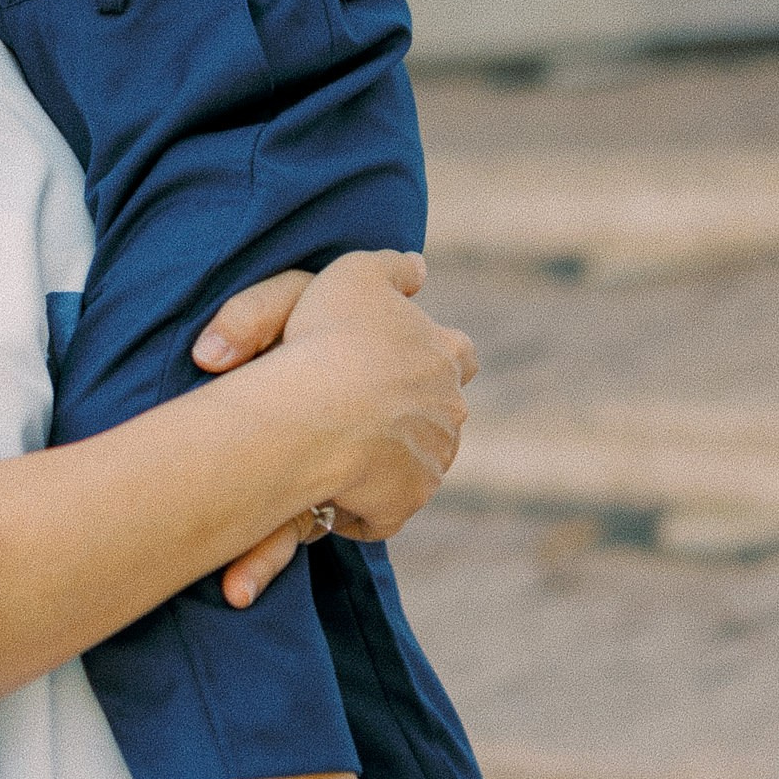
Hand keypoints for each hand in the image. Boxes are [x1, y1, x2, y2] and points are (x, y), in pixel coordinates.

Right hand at [193, 255, 474, 596]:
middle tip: (362, 411)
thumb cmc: (333, 337)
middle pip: (440, 415)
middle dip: (411, 415)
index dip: (436, 356)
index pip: (460, 355)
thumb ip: (392, 267)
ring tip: (338, 452)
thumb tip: (420, 268)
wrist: (318, 411)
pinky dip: (360, 505)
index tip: (406, 361)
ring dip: (387, 460)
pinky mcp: (401, 504)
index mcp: (445, 356)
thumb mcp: (357, 274)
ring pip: (415, 463)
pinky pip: (383, 510)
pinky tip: (327, 491)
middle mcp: (450, 413)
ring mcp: (430, 463)